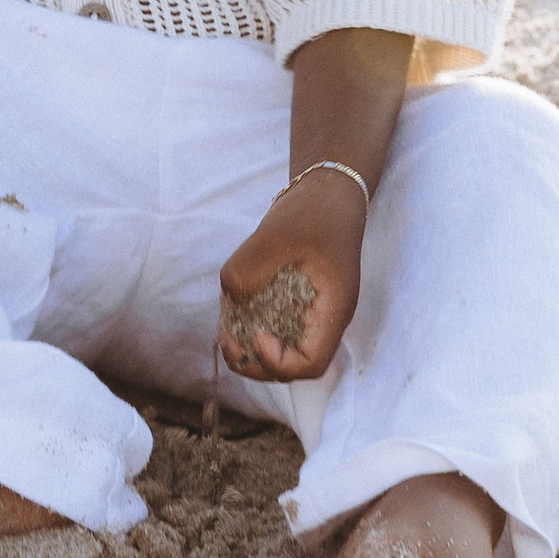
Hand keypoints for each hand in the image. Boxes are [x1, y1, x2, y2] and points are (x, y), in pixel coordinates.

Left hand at [216, 168, 367, 382]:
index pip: (310, 364)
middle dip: (254, 361)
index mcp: (332, 309)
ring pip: (280, 349)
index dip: (277, 362)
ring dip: (248, 345)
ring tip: (226, 325)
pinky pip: (274, 328)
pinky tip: (232, 309)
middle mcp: (323, 318)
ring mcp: (310, 312)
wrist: (326, 191)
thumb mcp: (273, 238)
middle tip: (227, 340)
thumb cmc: (311, 213)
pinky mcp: (296, 302)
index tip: (255, 335)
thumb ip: (247, 272)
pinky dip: (251, 326)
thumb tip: (231, 301)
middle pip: (293, 366)